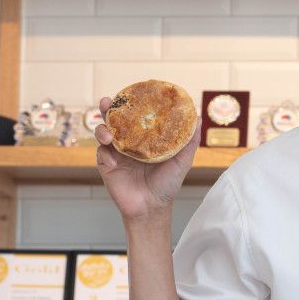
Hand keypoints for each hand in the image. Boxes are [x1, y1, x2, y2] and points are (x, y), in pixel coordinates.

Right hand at [94, 96, 200, 221]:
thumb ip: (189, 141)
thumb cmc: (167, 184)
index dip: (132, 102)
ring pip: (103, 132)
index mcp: (144, 138)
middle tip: (109, 101)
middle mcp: (128, 142)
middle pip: (115, 119)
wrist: (152, 208)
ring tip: (108, 133)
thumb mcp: (182, 161)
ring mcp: (116, 153)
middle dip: (109, 108)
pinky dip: (104, 151)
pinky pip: (101, 153)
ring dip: (102, 128)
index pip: (135, 115)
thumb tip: (197, 118)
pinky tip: (112, 156)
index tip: (132, 91)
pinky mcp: (106, 165)